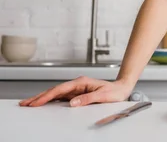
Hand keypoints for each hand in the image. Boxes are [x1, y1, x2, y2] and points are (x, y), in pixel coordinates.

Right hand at [19, 76, 133, 107]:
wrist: (122, 89)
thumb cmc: (114, 91)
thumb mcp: (103, 95)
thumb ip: (88, 98)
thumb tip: (72, 103)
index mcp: (82, 82)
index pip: (60, 90)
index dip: (47, 96)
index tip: (37, 102)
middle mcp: (77, 84)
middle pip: (55, 90)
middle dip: (40, 97)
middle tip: (26, 103)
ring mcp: (77, 88)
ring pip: (56, 93)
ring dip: (43, 98)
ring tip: (30, 104)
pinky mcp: (77, 93)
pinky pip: (61, 97)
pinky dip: (51, 100)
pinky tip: (44, 103)